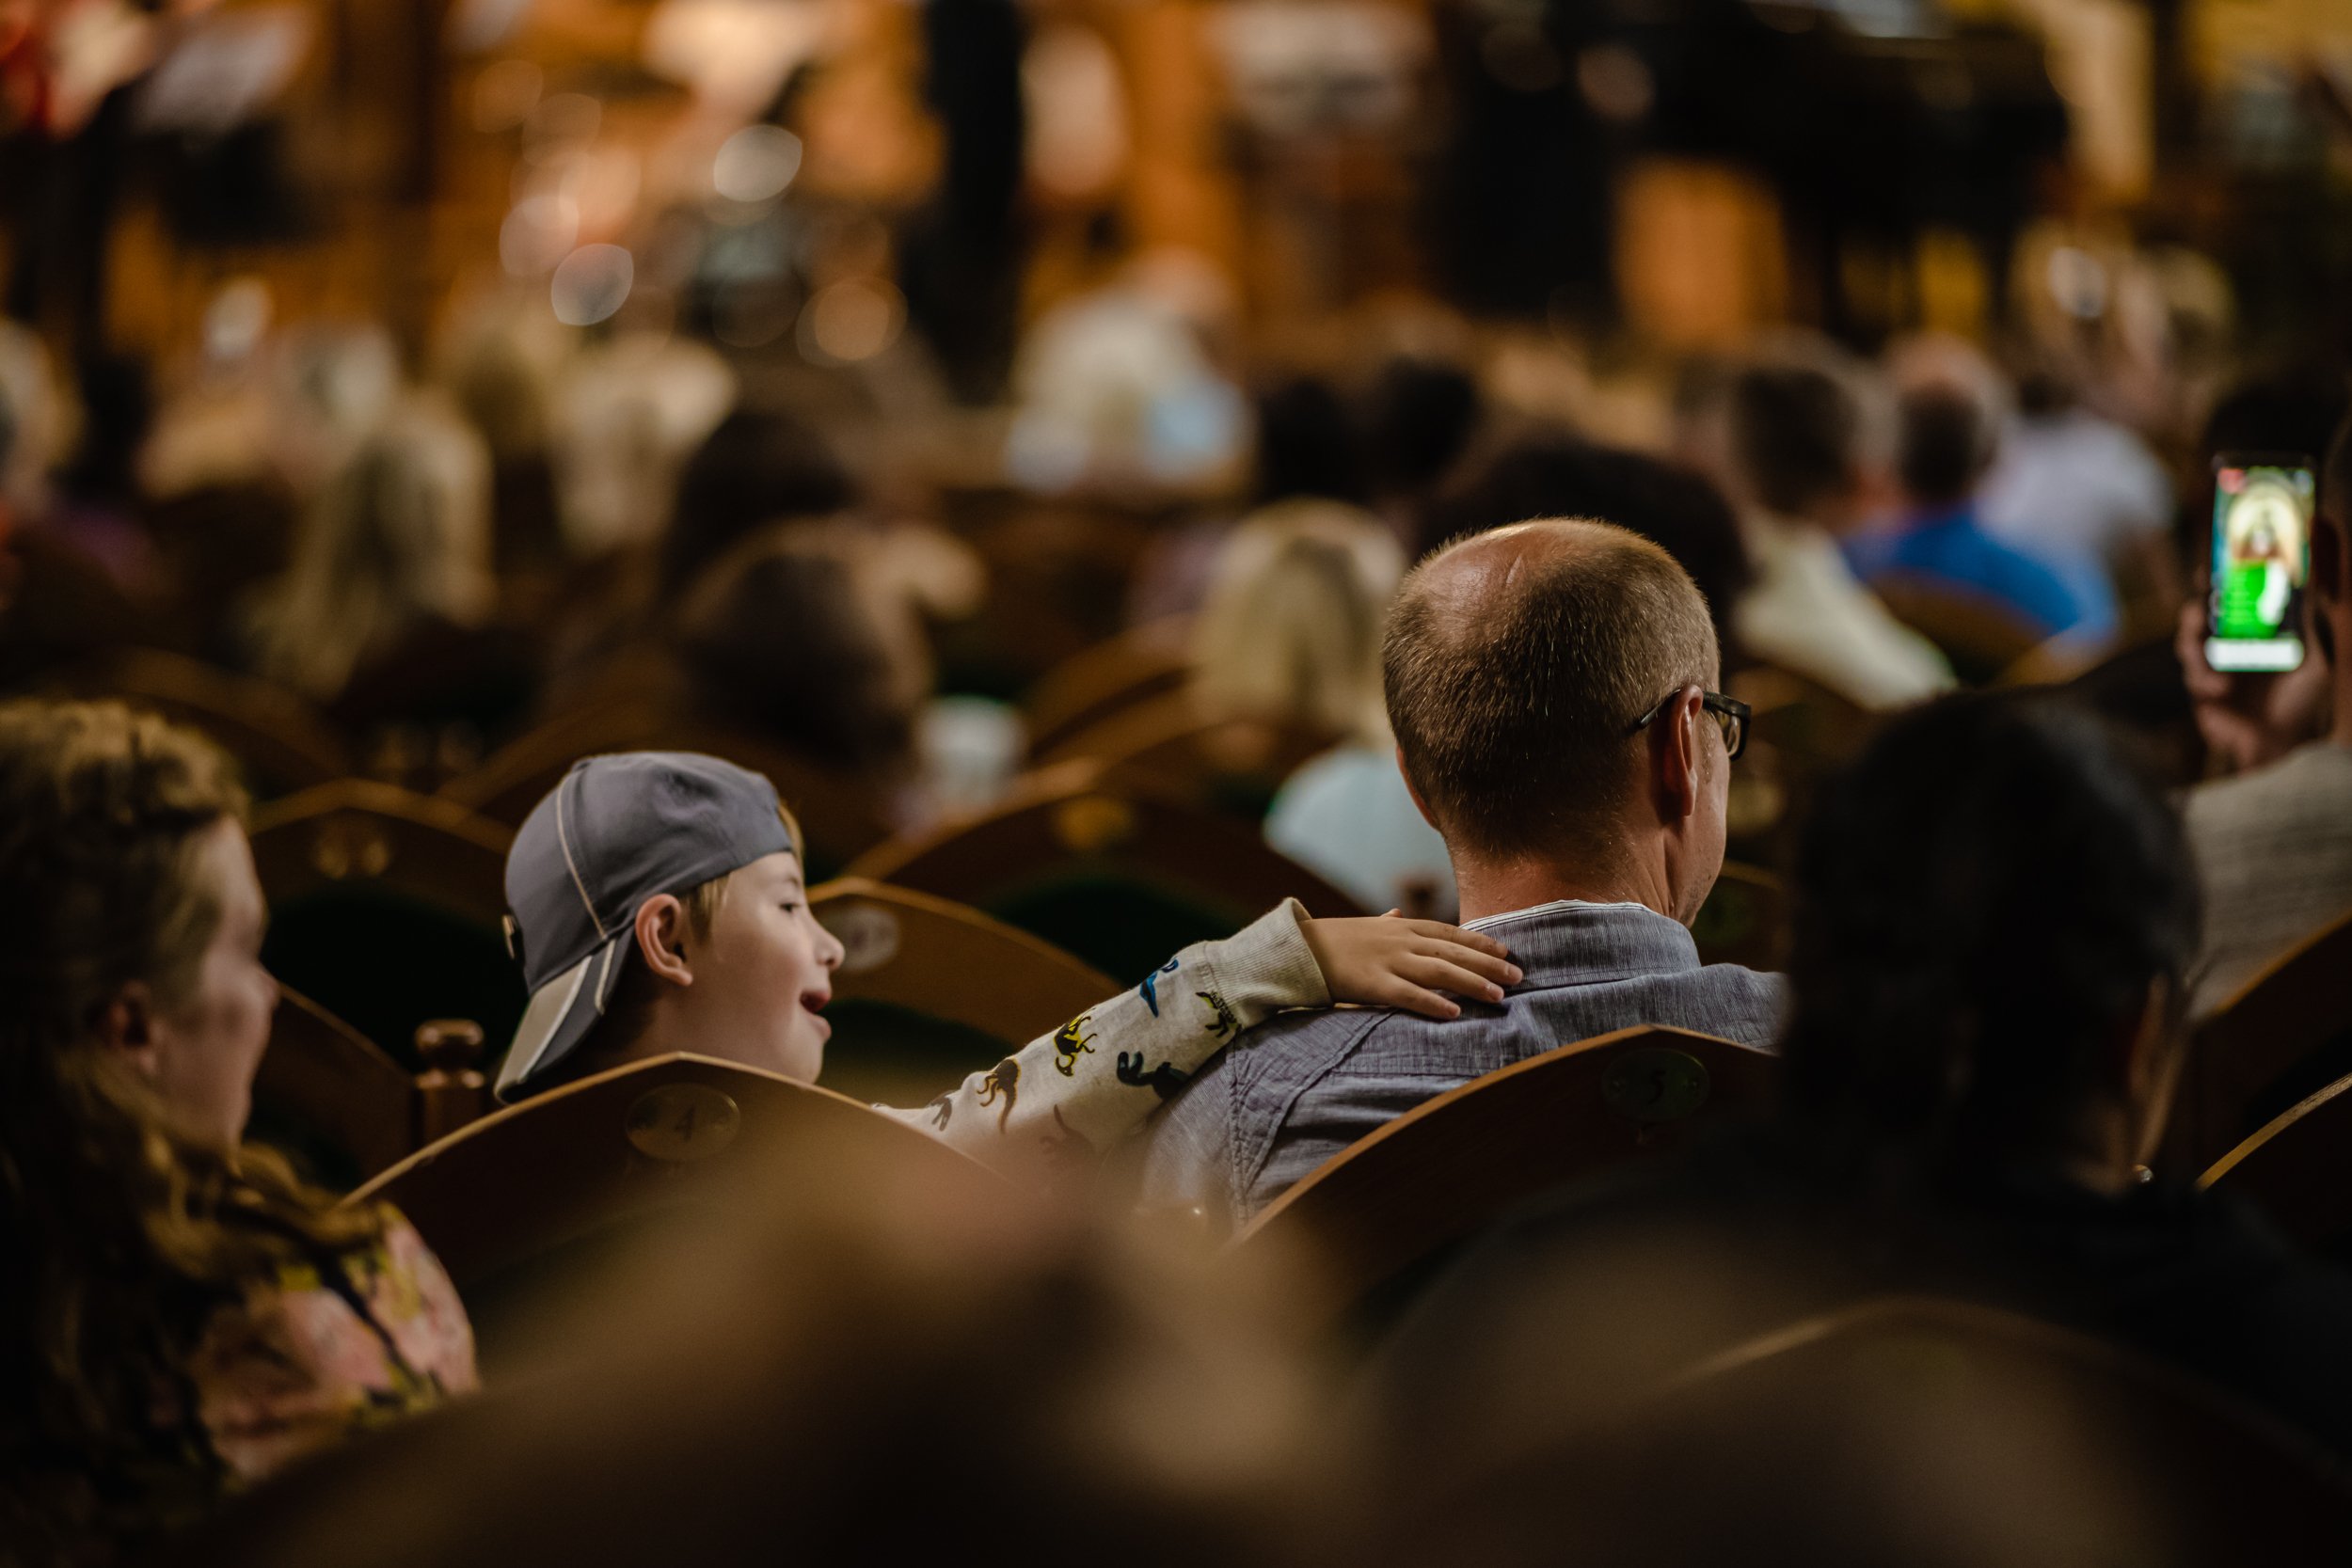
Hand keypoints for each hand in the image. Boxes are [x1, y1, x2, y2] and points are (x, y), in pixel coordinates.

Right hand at [1301, 912, 1520, 1019]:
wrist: (1297, 949)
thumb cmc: (1331, 940)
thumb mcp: (1363, 925)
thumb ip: (1385, 923)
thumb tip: (1396, 913)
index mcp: (1400, 927)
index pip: (1449, 933)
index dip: (1480, 941)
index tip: (1506, 950)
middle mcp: (1400, 941)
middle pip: (1454, 952)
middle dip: (1488, 963)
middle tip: (1518, 975)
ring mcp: (1388, 962)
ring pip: (1440, 972)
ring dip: (1472, 983)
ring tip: (1499, 995)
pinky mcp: (1373, 985)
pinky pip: (1409, 996)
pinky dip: (1434, 1004)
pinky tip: (1455, 1013)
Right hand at [2173, 596, 2331, 774]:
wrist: (2281, 744)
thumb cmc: (2301, 704)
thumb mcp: (2310, 660)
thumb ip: (2303, 626)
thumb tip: (2305, 587)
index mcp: (2255, 635)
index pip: (2233, 602)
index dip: (2220, 584)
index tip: (2211, 569)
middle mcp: (2232, 647)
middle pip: (2202, 617)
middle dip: (2196, 609)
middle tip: (2201, 606)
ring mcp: (2214, 667)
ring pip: (2188, 642)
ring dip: (2192, 642)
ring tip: (2201, 648)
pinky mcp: (2200, 690)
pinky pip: (2192, 674)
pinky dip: (2203, 677)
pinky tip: (2220, 688)